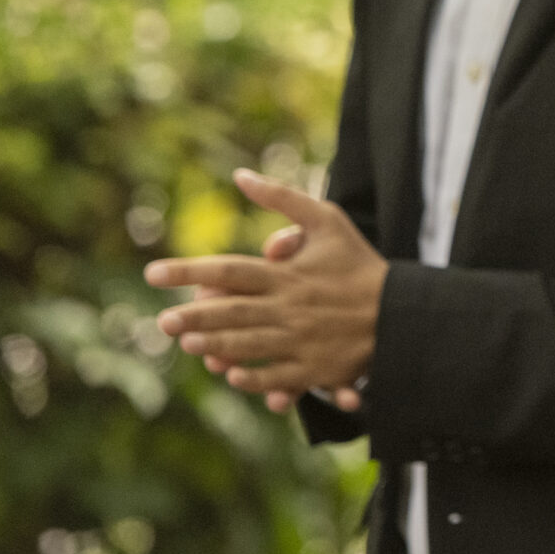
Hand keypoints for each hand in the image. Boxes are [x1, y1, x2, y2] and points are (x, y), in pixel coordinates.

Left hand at [145, 170, 386, 413]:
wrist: (401, 310)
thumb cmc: (359, 262)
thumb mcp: (328, 219)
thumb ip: (282, 198)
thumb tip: (241, 175)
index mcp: (287, 274)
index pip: (228, 270)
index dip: (188, 271)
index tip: (153, 273)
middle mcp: (289, 307)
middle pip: (231, 311)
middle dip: (193, 316)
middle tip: (161, 322)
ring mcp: (300, 340)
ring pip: (247, 345)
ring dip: (215, 345)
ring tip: (188, 343)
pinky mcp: (314, 368)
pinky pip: (276, 376)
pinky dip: (253, 378)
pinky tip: (232, 374)